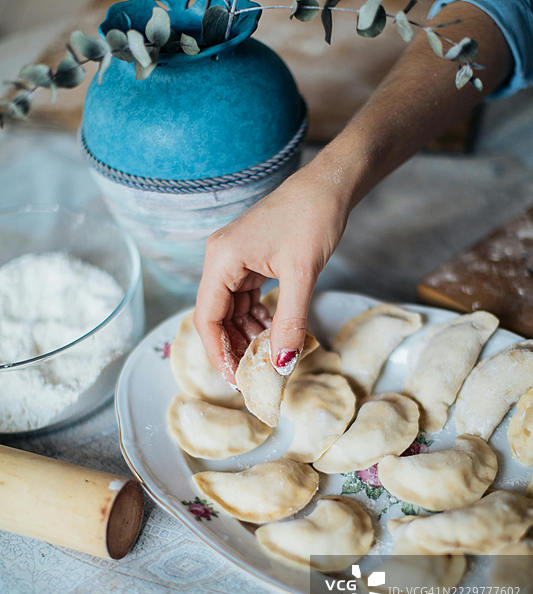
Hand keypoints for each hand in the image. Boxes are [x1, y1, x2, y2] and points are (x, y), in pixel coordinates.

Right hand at [194, 159, 348, 382]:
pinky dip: (257, 320)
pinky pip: (245, 300)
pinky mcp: (249, 262)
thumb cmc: (312, 218)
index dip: (218, 353)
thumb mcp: (302, 275)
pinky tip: (273, 335)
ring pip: (231, 312)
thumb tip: (282, 364)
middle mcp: (220, 260)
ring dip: (248, 336)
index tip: (236, 380)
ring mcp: (234, 261)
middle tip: (254, 377)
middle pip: (216, 318)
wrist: (329, 185)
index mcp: (221, 260)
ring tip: (268, 360)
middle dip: (234, 348)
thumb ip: (289, 322)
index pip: (206, 318)